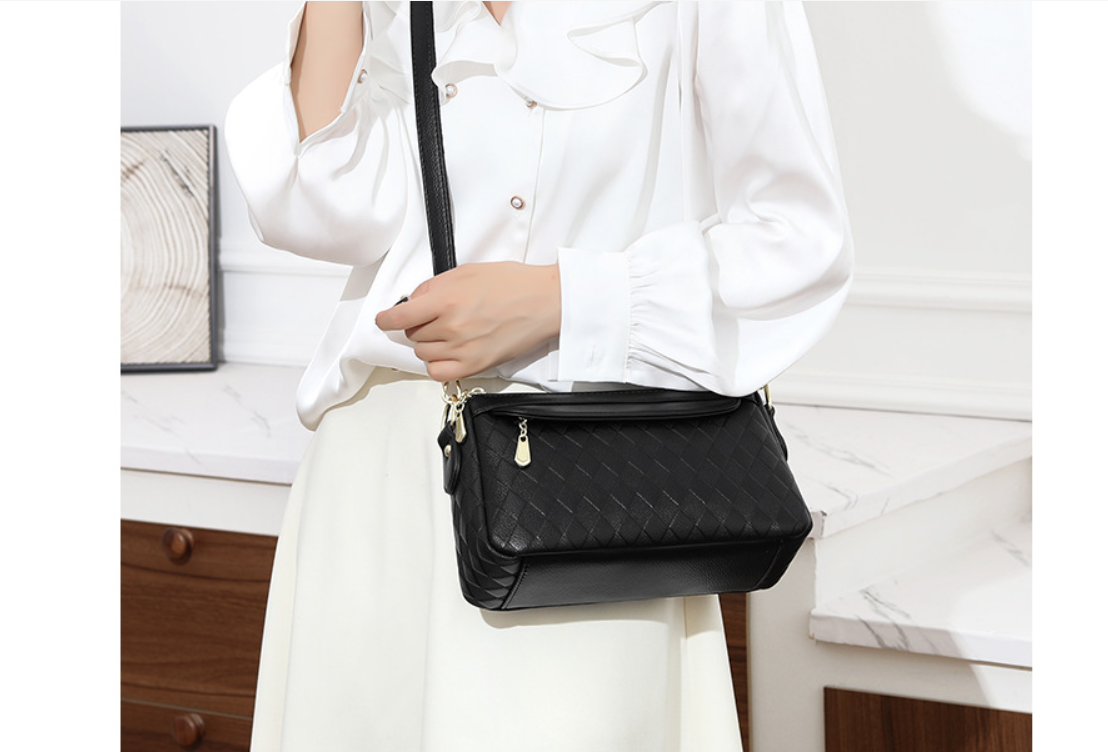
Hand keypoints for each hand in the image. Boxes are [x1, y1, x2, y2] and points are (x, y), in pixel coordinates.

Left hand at [375, 262, 560, 381]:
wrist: (545, 302)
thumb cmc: (513, 284)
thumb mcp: (468, 272)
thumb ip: (435, 286)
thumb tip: (413, 301)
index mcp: (447, 300)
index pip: (400, 316)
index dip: (386, 318)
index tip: (384, 320)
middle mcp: (452, 327)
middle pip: (412, 334)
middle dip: (418, 325)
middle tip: (436, 316)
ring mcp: (463, 349)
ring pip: (423, 353)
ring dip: (428, 343)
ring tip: (447, 332)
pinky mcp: (475, 365)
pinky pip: (438, 372)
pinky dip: (437, 363)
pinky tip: (447, 353)